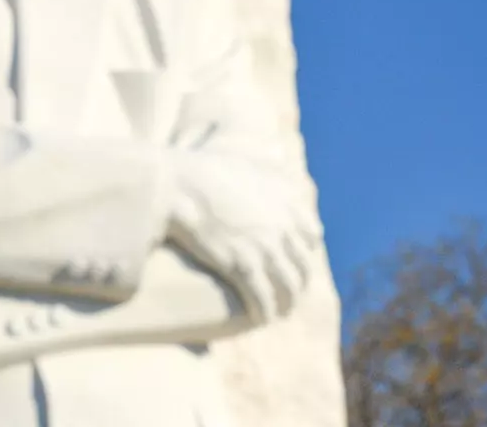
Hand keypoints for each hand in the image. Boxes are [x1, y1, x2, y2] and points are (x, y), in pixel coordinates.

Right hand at [165, 149, 322, 324]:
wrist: (176, 184)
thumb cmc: (204, 171)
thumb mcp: (248, 166)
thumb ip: (275, 180)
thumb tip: (292, 188)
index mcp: (285, 203)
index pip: (310, 236)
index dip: (304, 252)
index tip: (295, 261)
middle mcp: (281, 227)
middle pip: (302, 267)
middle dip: (298, 284)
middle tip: (288, 295)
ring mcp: (264, 248)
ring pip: (288, 288)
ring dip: (286, 305)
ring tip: (278, 313)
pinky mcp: (242, 266)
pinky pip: (262, 298)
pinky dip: (264, 312)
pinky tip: (260, 320)